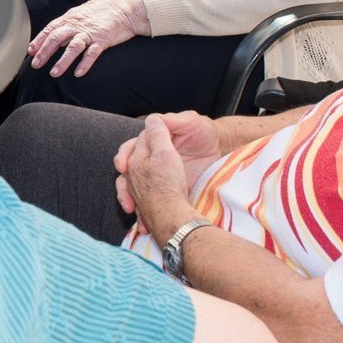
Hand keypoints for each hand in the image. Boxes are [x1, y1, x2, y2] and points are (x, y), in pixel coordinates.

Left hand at [26, 0, 147, 77]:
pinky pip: (92, 53)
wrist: (127, 8)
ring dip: (62, 61)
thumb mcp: (82, 13)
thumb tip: (55, 37)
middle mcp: (78, 24)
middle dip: (44, 52)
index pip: (51, 28)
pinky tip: (78, 73)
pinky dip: (85, 63)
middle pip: (57, 37)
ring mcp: (91, 32)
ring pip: (73, 47)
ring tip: (54, 73)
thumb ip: (68, 24)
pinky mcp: (103, 39)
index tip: (30, 51)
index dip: (39, 40)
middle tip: (35, 65)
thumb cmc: (104, 10)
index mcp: (71, 17)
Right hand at [115, 116, 198, 242]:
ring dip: (129, 200)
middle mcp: (150, 158)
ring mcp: (156, 175)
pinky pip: (149, 201)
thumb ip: (172, 121)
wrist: (219, 151)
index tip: (123, 167)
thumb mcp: (191, 122)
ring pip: (134, 188)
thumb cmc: (204, 133)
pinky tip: (145, 222)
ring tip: (131, 210)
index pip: (131, 148)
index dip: (124, 157)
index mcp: (152, 141)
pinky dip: (144, 212)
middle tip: (126, 198)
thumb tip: (152, 120)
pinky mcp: (166, 189)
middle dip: (123, 186)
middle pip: (127, 172)